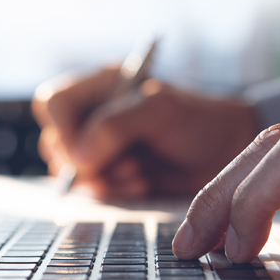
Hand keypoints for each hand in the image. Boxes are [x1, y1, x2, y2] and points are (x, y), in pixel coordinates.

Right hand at [32, 66, 258, 197]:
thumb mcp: (158, 111)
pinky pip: (93, 191)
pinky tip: (141, 184)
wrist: (227, 154)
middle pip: (55, 142)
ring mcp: (100, 148)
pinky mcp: (111, 176)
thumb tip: (78, 156)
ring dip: (105, 179)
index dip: (61, 129)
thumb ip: (114, 126)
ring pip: (73, 172)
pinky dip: (116, 192)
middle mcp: (93, 115)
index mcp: (100, 86)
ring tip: (139, 172)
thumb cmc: (198, 121)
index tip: (84, 151)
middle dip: (88, 161)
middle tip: (124, 162)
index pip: (52, 103)